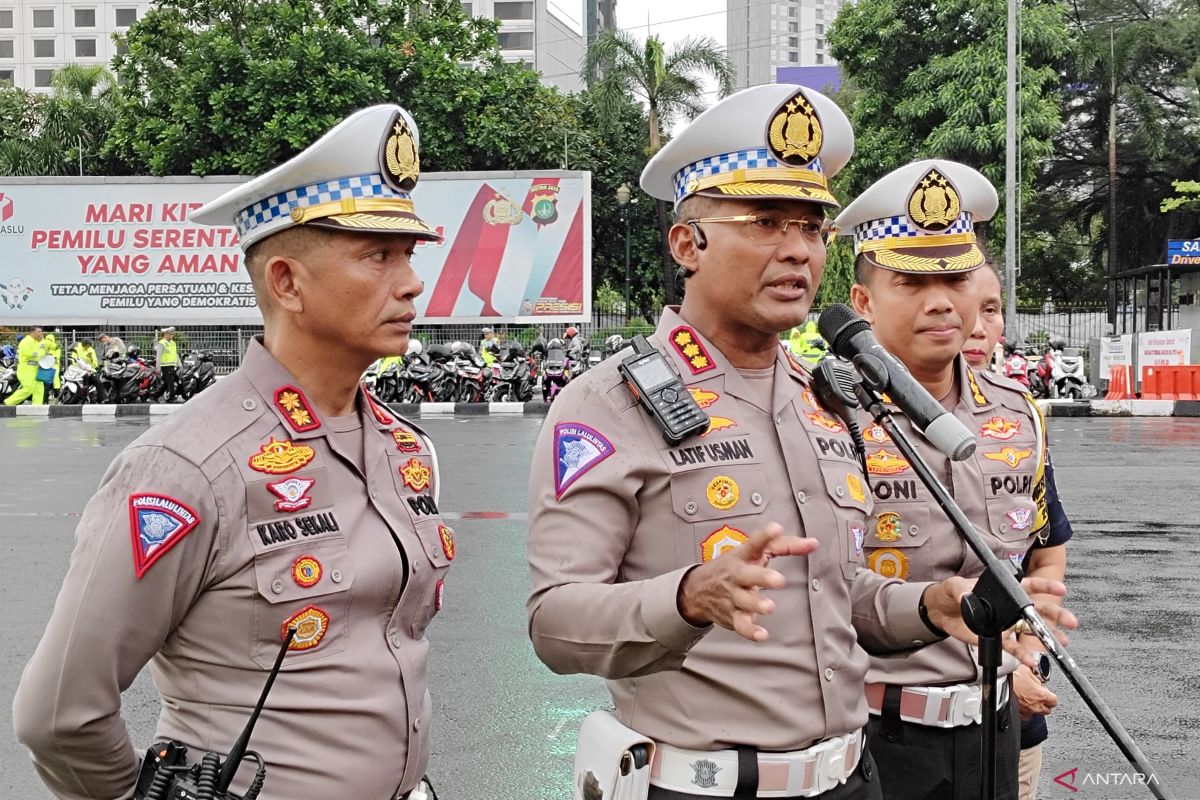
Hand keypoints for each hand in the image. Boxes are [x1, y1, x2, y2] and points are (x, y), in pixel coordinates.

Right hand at [677, 523, 816, 641]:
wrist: (697, 589)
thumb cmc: (734, 568)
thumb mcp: (753, 552)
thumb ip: (785, 545)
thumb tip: (813, 543)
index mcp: (743, 556)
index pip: (753, 543)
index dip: (764, 536)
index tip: (776, 529)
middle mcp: (737, 575)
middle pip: (747, 575)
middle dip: (762, 577)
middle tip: (778, 580)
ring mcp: (733, 596)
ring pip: (744, 601)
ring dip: (756, 604)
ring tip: (769, 607)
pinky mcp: (732, 616)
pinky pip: (741, 625)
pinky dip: (750, 631)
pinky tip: (761, 635)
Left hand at [922, 576, 1077, 670]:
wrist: (942, 611)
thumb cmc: (952, 593)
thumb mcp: (955, 586)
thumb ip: (961, 590)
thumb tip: (966, 597)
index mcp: (1003, 590)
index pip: (1028, 585)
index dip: (1045, 585)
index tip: (1060, 588)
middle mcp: (1009, 607)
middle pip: (1037, 609)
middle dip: (1056, 614)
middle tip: (1070, 621)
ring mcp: (1006, 623)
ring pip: (1032, 630)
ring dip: (1048, 636)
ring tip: (1062, 641)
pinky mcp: (998, 637)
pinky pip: (1014, 647)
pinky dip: (1024, 655)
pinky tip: (1032, 660)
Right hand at [1013, 663, 1057, 718]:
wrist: (996, 685)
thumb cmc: (1010, 678)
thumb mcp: (1026, 669)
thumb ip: (1035, 674)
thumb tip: (1036, 672)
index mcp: (1042, 695)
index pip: (1054, 700)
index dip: (1051, 695)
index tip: (1046, 691)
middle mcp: (1036, 706)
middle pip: (1047, 709)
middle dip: (1044, 703)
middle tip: (1039, 695)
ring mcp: (1026, 712)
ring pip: (1035, 713)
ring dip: (1034, 707)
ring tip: (1029, 699)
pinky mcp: (1017, 715)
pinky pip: (1024, 715)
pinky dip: (1024, 711)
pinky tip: (1020, 704)